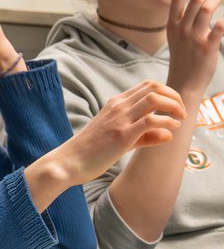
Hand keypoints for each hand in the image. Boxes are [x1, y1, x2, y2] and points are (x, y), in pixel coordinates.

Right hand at [25, 80, 185, 211]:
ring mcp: (120, 119)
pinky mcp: (122, 135)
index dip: (167, 93)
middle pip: (154, 87)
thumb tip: (169, 133)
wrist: (69, 161)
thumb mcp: (120, 139)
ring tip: (179, 119)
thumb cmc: (91, 152)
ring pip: (155, 98)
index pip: (147, 86)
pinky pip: (151, 120)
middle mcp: (118, 107)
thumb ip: (145, 135)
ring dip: (174, 106)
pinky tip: (171, 130)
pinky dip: (167, 122)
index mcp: (115, 104)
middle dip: (174, 97)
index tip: (174, 109)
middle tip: (180, 113)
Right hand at [166, 0, 223, 97]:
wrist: (184, 83)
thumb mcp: (175, 38)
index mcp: (172, 26)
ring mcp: (194, 38)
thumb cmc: (183, 59)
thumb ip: (182, 21)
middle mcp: (182, 30)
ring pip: (207, 9)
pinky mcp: (208, 47)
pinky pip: (220, 28)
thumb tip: (193, 2)